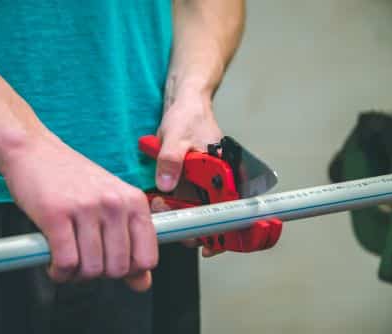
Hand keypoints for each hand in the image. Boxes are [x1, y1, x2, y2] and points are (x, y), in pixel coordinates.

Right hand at [2, 134, 157, 290]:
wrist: (36, 151)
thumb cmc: (74, 179)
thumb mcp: (112, 204)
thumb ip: (131, 243)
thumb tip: (143, 283)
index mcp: (134, 201)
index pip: (147, 258)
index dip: (129, 271)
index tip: (113, 265)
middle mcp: (114, 203)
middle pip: (118, 269)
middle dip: (100, 274)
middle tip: (86, 262)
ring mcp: (86, 207)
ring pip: (92, 269)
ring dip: (77, 274)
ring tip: (69, 261)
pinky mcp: (56, 214)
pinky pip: (66, 263)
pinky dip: (59, 272)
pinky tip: (55, 263)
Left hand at [154, 83, 224, 256]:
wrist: (184, 104)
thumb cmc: (188, 117)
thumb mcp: (176, 137)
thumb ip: (171, 160)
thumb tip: (167, 185)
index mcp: (226, 172)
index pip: (231, 208)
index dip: (223, 231)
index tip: (209, 246)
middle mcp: (219, 180)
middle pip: (213, 213)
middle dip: (192, 222)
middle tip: (170, 216)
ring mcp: (206, 181)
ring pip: (197, 209)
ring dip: (180, 213)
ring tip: (161, 205)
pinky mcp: (193, 180)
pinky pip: (187, 199)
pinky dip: (175, 204)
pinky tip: (161, 201)